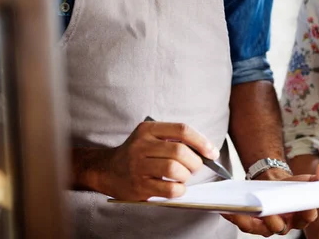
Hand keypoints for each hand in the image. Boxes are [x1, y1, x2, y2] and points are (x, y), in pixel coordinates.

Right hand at [75, 121, 218, 200]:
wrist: (107, 170)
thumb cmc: (137, 153)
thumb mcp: (150, 137)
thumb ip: (173, 139)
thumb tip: (206, 151)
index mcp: (148, 129)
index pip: (181, 130)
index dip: (201, 141)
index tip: (212, 152)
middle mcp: (141, 145)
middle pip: (179, 151)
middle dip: (195, 162)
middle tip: (195, 167)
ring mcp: (138, 166)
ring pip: (174, 169)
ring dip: (186, 176)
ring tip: (183, 177)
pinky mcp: (139, 186)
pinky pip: (168, 189)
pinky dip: (179, 190)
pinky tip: (177, 188)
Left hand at [221, 168, 318, 236]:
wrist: (276, 183)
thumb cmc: (294, 186)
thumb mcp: (311, 178)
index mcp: (301, 216)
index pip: (306, 218)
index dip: (307, 214)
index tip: (307, 207)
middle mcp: (285, 223)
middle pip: (280, 227)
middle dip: (275, 221)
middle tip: (269, 213)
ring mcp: (268, 223)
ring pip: (259, 228)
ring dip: (248, 222)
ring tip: (239, 212)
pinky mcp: (254, 220)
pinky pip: (244, 223)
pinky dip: (235, 217)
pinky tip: (227, 209)